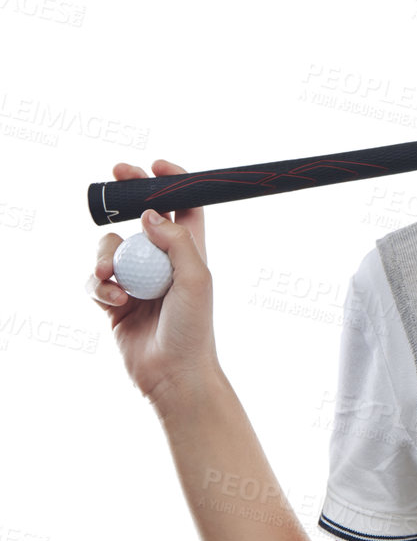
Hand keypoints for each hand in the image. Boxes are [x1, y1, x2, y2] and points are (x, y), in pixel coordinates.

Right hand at [85, 160, 219, 406]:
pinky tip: (115, 302)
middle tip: (114, 178)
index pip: (184, 207)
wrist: (173, 374)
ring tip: (112, 276)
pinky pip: (96, 280)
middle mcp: (163, 262)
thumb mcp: (196, 279)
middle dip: (125, 197)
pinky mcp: (114, 302)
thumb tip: (150, 214)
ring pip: (110, 248)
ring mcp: (137, 280)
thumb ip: (176, 242)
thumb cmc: (194, 328)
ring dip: (106, 256)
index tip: (155, 165)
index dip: (172, 183)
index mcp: (190, 252)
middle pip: (140, 219)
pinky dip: (100, 287)